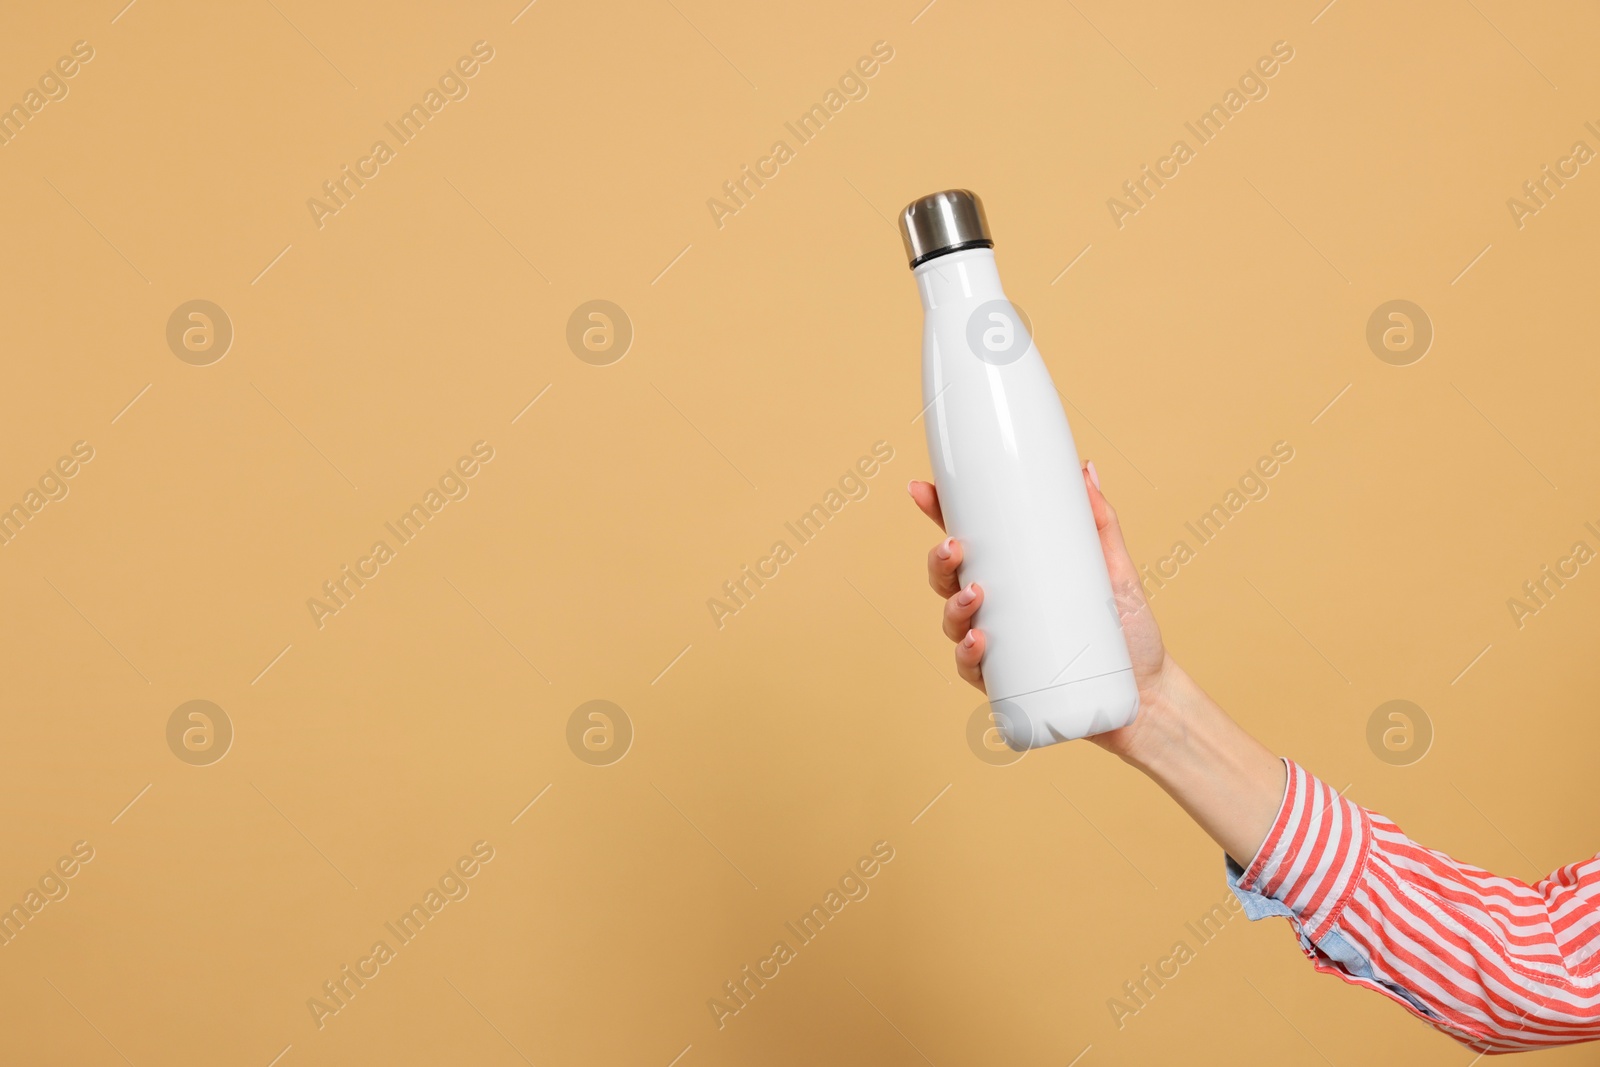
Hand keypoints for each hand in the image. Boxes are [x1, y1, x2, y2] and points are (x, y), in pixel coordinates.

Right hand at [907, 461, 1174, 758]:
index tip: (922, 490)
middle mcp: (996, 610)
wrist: (1147, 694)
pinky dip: (968, 656)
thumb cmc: (1128, 632)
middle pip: (947, 580)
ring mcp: (997, 647)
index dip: (937, 515)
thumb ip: (1099, 521)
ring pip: (952, 623)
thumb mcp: (1115, 569)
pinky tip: (978, 642)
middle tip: (955, 547)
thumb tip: (1086, 470)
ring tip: (975, 594)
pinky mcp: (1007, 685)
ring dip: (952, 606)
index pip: (967, 541)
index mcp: (1012, 576)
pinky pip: (972, 670)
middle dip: (939, 562)